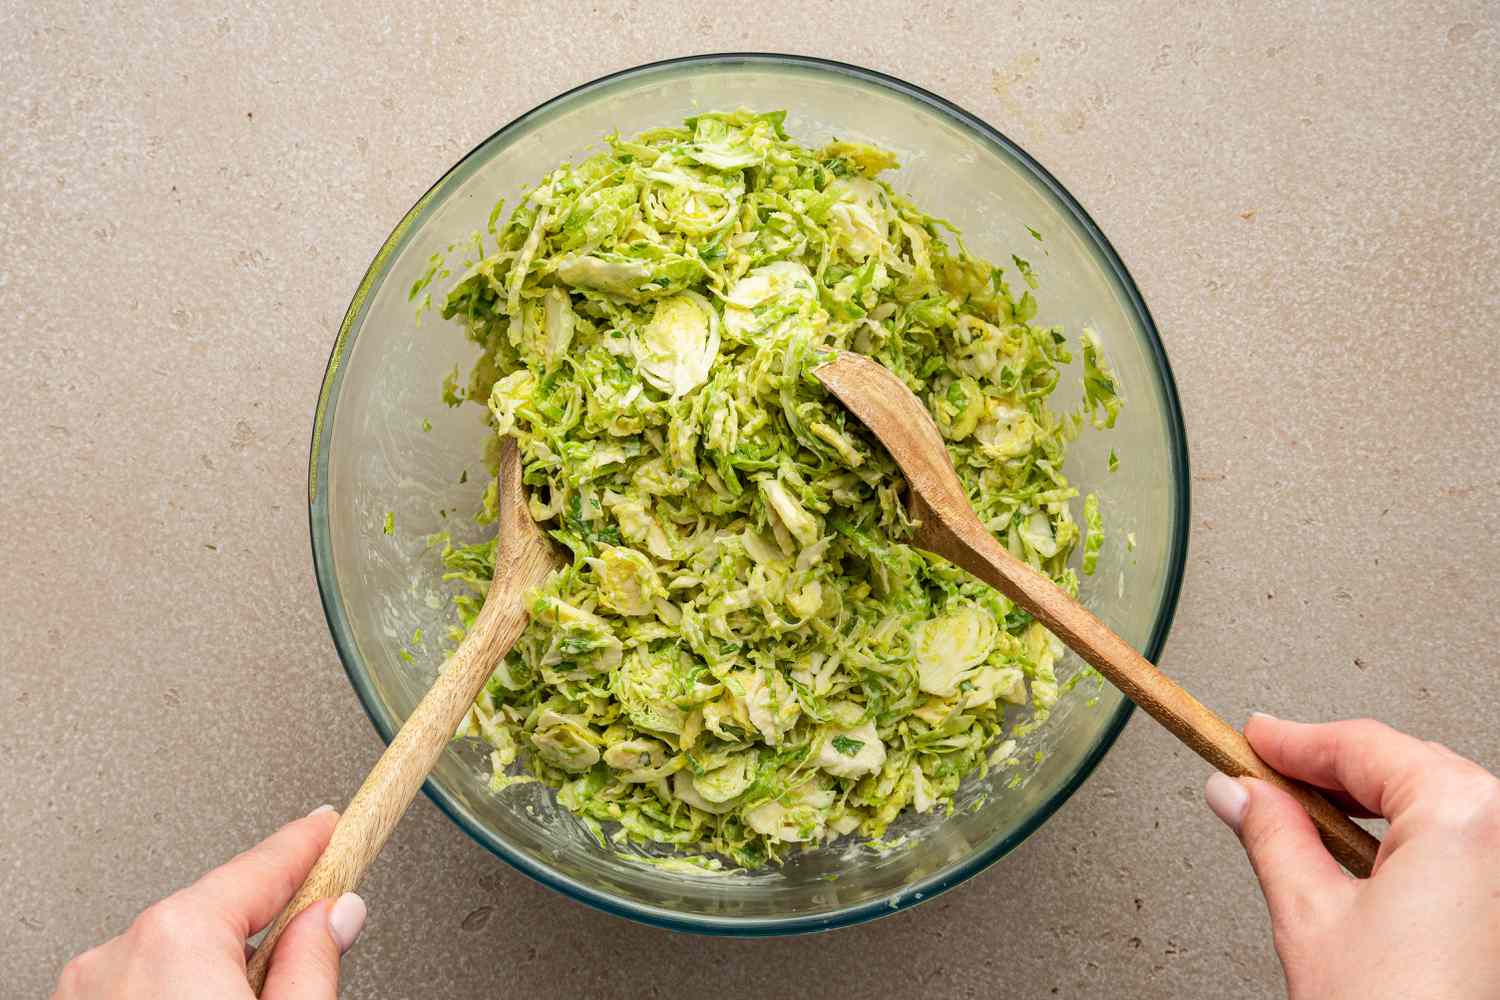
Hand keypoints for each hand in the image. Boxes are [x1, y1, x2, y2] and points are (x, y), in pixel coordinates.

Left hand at [52, 806, 365, 998]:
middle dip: (264, 929)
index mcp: (179, 938)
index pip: (265, 867)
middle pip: (219, 913)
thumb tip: (335, 915)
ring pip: (175, 952)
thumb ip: (316, 963)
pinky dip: (171, 991)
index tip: (330, 823)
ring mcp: (89, 987)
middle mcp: (121, 953)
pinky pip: (139, 982)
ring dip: (213, 969)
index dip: (309, 842)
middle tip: (306, 957)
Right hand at [1205, 716, 1499, 999]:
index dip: (1294, 740)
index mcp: (1465, 815)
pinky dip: (1407, 844)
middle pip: (1405, 768)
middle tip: (1266, 776)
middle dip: (1330, 771)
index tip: (1255, 740)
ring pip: (1436, 806)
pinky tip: (1361, 863)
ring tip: (1302, 824)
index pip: (1363, 745)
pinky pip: (1463, 848)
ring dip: (1368, 808)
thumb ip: (1270, 835)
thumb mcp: (1309, 916)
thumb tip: (1240, 794)